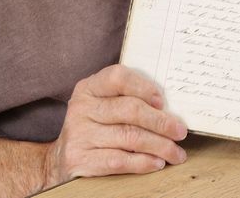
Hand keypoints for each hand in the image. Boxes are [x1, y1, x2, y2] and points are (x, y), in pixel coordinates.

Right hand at [44, 65, 187, 186]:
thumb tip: (170, 109)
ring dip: (159, 146)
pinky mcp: (80, 159)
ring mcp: (79, 134)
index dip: (143, 87)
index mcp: (89, 88)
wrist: (59, 160)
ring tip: (176, 153)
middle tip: (180, 131)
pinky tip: (157, 163)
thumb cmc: (93, 128)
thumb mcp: (102, 106)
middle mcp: (81, 108)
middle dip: (161, 122)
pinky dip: (143, 162)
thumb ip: (128, 99)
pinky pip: (119, 160)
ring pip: (129, 137)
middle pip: (129, 110)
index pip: (118, 77)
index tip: (163, 100)